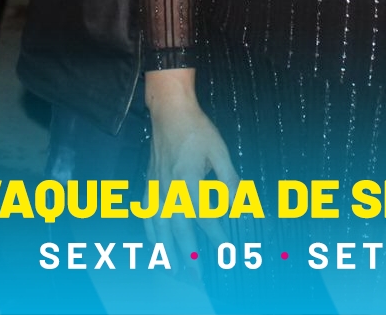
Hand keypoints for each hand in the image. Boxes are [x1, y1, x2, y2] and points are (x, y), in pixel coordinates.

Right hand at [144, 72, 238, 253]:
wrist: (168, 109)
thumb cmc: (196, 128)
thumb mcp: (219, 151)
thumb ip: (229, 181)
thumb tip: (239, 205)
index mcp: (188, 180)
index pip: (204, 217)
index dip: (216, 236)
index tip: (227, 252)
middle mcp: (169, 188)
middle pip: (177, 230)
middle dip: (187, 256)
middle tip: (196, 275)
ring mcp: (155, 187)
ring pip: (157, 228)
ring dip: (164, 251)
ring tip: (171, 269)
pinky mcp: (148, 184)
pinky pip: (145, 215)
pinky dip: (149, 233)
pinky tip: (154, 243)